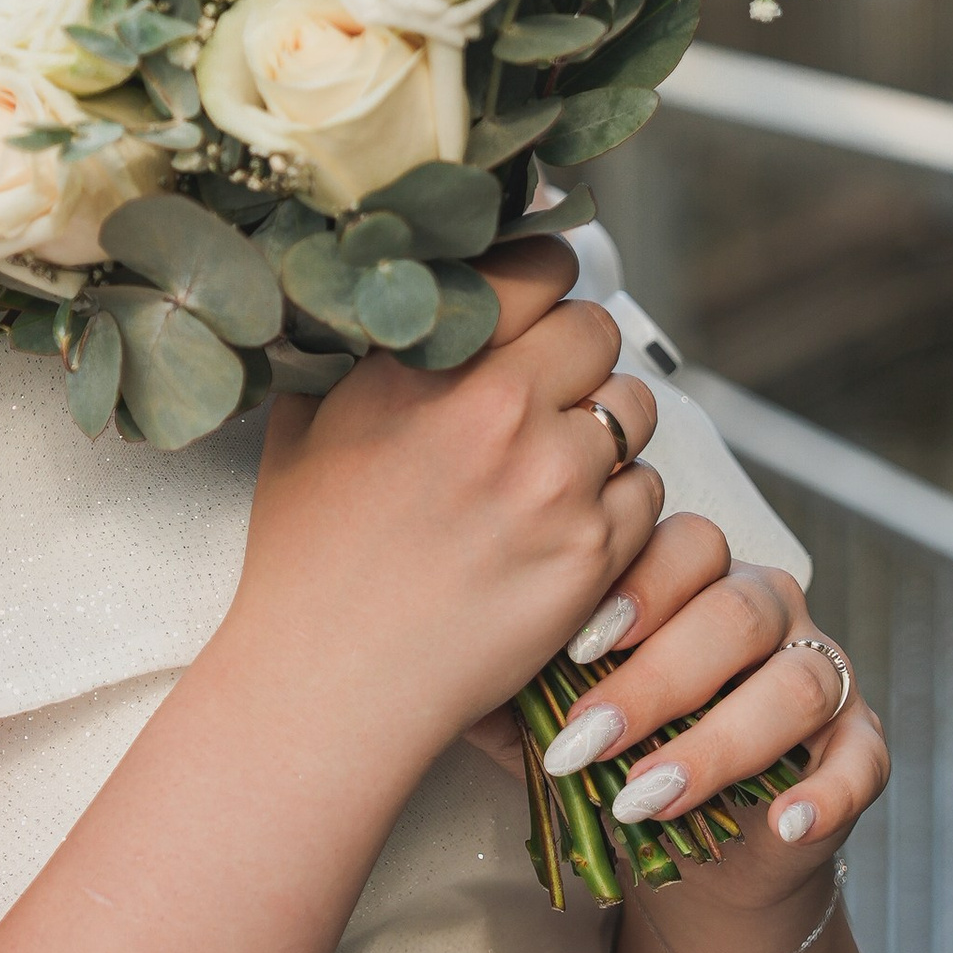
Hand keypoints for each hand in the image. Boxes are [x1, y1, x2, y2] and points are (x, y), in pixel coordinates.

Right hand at [231, 240, 664, 751]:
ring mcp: (555, 485)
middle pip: (597, 331)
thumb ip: (358, 354)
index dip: (542, 282)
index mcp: (428, 367)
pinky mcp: (593, 554)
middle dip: (576, 356)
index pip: (538, 267)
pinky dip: (616, 503)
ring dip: (603, 429)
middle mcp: (500, 412)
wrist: (331, 685)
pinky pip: (646, 493)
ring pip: (633, 410)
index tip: (533, 306)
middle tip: (545, 392)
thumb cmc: (307, 563)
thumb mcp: (306, 428)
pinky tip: (564, 527)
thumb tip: (377, 299)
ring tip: (553, 467)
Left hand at [535, 513, 889, 907]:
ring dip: (719, 742)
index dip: (636, 589)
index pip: (684, 546)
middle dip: (657, 678)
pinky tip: (782, 823)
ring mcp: (823, 673)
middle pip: (737, 610)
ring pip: (797, 681)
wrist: (697, 850)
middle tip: (585, 740)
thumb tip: (437, 661)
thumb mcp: (558, 717)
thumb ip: (515, 684)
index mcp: (697, 579)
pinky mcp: (861, 746)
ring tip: (645, 798)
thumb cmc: (616, 758)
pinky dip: (828, 791)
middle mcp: (768, 610)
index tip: (574, 647)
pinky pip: (864, 756)